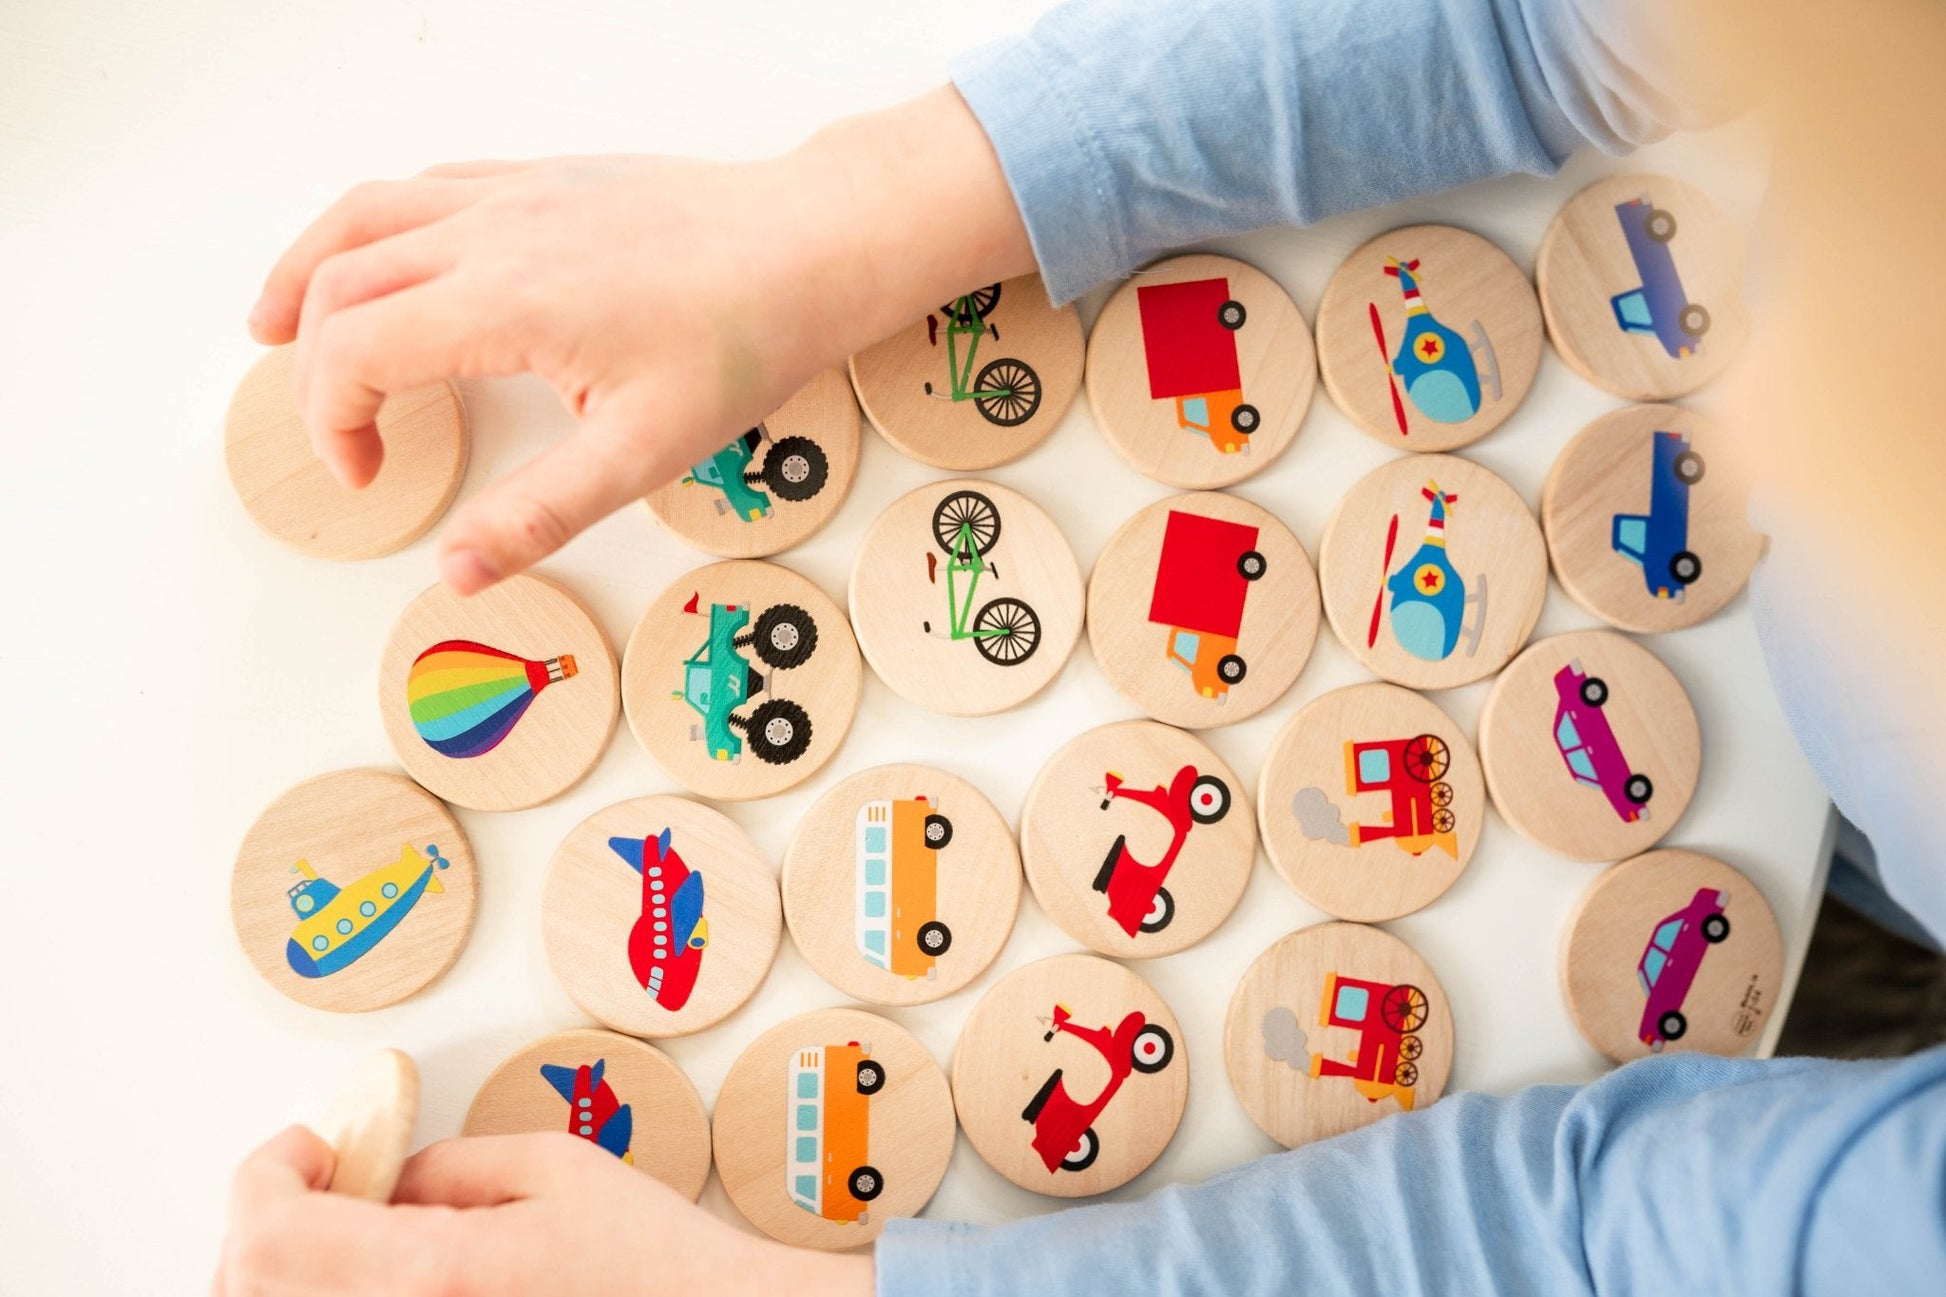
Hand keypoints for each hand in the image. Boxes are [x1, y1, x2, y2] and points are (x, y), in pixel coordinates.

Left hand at [213, 1126, 873, 1296]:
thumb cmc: (653, 1267)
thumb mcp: (554, 1170)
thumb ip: (448, 1168)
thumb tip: (385, 1181)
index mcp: (428, 1275)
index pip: (268, 1232)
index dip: (266, 1174)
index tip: (308, 1146)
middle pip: (249, 1287)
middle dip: (266, 1222)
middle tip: (322, 1181)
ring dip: (290, 1270)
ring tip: (352, 1229)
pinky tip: (384, 1275)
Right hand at [250, 87, 1031, 594]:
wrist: (811, 245)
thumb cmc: (745, 337)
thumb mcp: (647, 451)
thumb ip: (541, 512)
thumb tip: (459, 571)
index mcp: (507, 299)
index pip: (357, 349)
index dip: (335, 420)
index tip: (371, 473)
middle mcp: (496, 230)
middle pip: (343, 280)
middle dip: (315, 361)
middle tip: (339, 428)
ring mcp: (517, 193)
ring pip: (367, 215)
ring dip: (311, 271)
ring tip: (277, 323)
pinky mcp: (544, 177)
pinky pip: (426, 189)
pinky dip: (376, 229)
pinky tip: (384, 264)